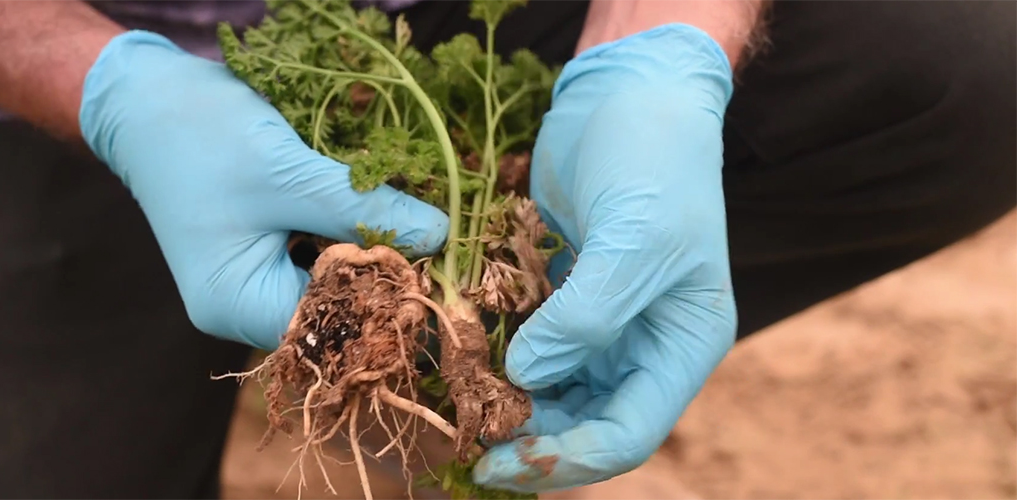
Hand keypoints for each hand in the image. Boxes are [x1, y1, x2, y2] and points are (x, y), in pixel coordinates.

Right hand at [78, 31, 448, 350]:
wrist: (145, 97)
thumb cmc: (204, 136)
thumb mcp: (289, 173)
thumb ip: (363, 210)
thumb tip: (439, 238)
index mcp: (236, 305)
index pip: (331, 327)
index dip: (384, 299)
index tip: (434, 263)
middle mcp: (241, 306)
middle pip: (333, 305)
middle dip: (380, 267)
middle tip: (428, 231)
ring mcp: (250, 279)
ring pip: (330, 275)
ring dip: (365, 243)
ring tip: (405, 212)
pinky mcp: (260, 249)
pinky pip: (316, 250)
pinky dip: (343, 228)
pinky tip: (369, 202)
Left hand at [473, 24, 737, 490]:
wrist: (629, 93)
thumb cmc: (654, 161)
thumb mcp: (636, 239)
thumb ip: (587, 317)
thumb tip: (525, 377)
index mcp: (682, 344)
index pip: (630, 433)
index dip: (567, 460)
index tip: (500, 460)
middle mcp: (643, 343)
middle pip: (586, 422)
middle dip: (529, 437)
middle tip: (464, 438)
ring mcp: (600, 319)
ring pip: (551, 388)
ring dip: (506, 398)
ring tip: (455, 398)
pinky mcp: (560, 291)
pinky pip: (526, 341)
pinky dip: (494, 352)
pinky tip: (457, 350)